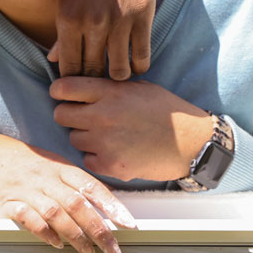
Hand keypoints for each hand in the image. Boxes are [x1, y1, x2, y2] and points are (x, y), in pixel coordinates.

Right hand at [0, 130, 135, 252]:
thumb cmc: (16, 163)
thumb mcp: (46, 163)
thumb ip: (71, 182)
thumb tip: (102, 204)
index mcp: (57, 166)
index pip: (90, 185)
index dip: (112, 205)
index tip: (129, 225)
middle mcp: (43, 177)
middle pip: (77, 204)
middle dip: (99, 229)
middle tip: (114, 250)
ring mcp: (24, 190)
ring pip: (56, 213)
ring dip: (76, 235)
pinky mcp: (5, 203)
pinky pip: (28, 218)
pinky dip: (44, 232)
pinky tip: (56, 244)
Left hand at [51, 0, 170, 78]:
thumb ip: (61, 29)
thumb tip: (53, 59)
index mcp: (67, 19)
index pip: (68, 67)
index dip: (72, 80)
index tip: (75, 84)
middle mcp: (93, 23)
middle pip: (93, 71)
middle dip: (93, 81)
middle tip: (95, 84)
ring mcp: (120, 20)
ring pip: (119, 70)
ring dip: (116, 76)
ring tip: (114, 74)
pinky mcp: (143, 14)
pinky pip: (142, 55)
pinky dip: (137, 65)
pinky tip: (133, 64)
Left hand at [51, 77, 213, 181]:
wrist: (192, 144)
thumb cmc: (166, 112)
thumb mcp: (137, 88)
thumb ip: (106, 87)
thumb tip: (77, 87)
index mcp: (109, 92)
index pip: (62, 88)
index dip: (59, 91)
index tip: (63, 95)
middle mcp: (102, 115)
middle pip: (60, 114)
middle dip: (69, 115)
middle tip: (85, 118)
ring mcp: (105, 142)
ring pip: (73, 138)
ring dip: (85, 137)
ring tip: (108, 135)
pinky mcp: (110, 165)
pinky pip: (86, 159)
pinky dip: (96, 157)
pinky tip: (114, 151)